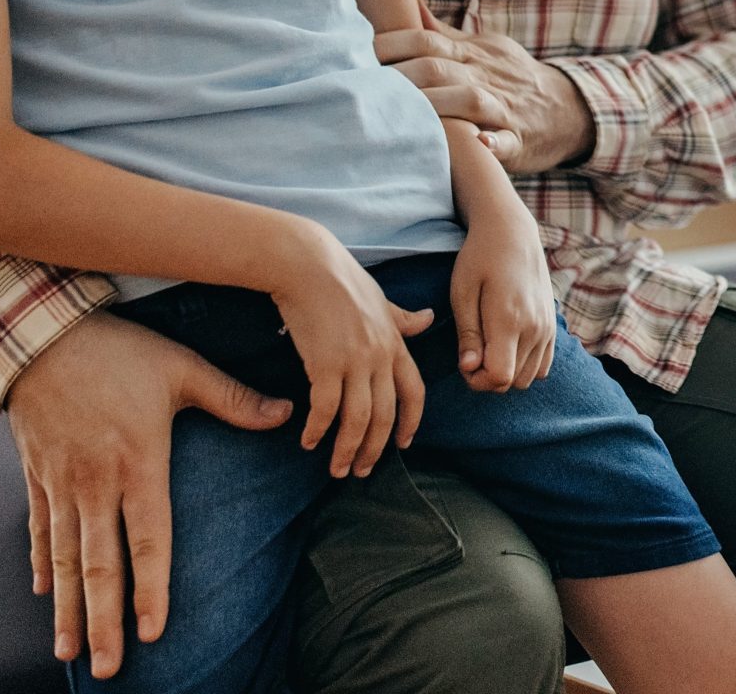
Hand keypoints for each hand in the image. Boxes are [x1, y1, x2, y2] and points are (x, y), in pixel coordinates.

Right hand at [5, 312, 292, 677]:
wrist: (38, 334)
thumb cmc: (117, 350)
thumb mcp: (182, 369)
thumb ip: (233, 399)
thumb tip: (286, 414)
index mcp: (138, 463)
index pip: (148, 539)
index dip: (151, 588)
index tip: (152, 631)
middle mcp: (96, 484)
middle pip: (101, 567)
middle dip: (105, 621)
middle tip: (110, 668)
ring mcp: (62, 484)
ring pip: (66, 561)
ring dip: (70, 610)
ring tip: (72, 652)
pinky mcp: (37, 476)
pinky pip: (40, 532)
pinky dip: (44, 567)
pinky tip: (47, 598)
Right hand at [264, 228, 432, 478]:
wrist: (307, 265)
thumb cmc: (340, 280)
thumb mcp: (381, 299)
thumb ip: (403, 319)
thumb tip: (428, 319)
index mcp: (396, 343)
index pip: (414, 392)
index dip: (410, 422)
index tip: (403, 445)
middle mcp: (380, 356)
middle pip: (385, 414)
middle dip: (375, 449)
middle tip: (361, 471)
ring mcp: (355, 360)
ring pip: (358, 419)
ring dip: (347, 449)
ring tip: (337, 469)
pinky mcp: (325, 363)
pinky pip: (325, 408)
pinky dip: (318, 429)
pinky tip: (308, 441)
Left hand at [377, 4, 592, 172]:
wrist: (569, 110)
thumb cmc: (513, 79)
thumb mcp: (484, 49)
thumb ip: (444, 35)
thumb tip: (410, 9)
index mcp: (472, 54)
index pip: (425, 41)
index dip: (389, 45)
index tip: (352, 53)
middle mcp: (485, 76)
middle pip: (438, 68)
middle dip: (399, 76)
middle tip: (359, 88)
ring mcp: (504, 107)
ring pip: (468, 100)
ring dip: (433, 105)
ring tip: (398, 116)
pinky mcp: (520, 139)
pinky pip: (506, 142)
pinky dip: (492, 144)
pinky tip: (477, 145)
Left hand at [451, 215, 558, 391]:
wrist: (513, 233)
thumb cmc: (480, 258)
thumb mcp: (462, 293)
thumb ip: (467, 334)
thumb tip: (469, 368)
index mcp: (509, 320)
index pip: (500, 376)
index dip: (477, 380)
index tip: (464, 362)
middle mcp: (535, 328)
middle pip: (513, 382)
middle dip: (489, 378)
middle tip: (473, 354)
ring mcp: (548, 328)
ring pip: (529, 378)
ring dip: (507, 372)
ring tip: (489, 348)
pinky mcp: (553, 326)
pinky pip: (542, 366)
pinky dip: (524, 365)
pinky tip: (507, 346)